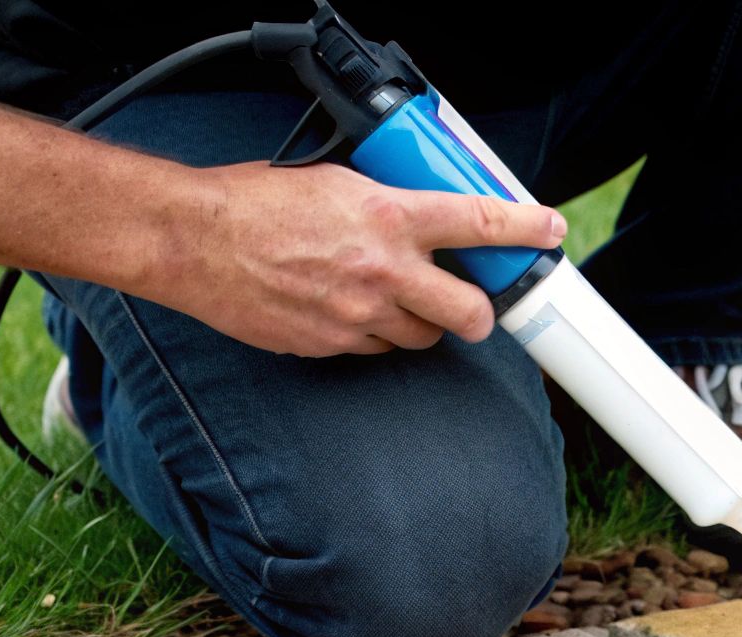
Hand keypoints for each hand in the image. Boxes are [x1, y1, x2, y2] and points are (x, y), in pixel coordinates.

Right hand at [146, 162, 567, 356]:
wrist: (193, 240)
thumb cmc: (254, 202)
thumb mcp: (335, 182)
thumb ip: (385, 203)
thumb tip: (417, 215)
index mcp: (390, 217)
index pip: (479, 222)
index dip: (525, 228)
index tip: (549, 230)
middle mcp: (384, 271)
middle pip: (469, 312)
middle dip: (479, 312)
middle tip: (473, 303)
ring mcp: (359, 314)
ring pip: (421, 336)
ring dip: (418, 321)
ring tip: (389, 297)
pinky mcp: (331, 343)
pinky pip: (373, 349)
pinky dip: (372, 335)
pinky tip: (348, 310)